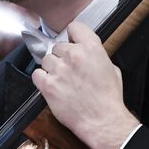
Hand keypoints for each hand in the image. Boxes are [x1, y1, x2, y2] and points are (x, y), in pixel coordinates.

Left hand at [31, 22, 137, 148]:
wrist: (102, 120)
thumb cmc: (108, 98)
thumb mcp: (111, 68)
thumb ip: (96, 56)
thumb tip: (86, 53)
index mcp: (92, 47)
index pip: (74, 27)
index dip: (72, 36)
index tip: (71, 42)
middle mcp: (73, 55)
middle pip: (57, 46)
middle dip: (62, 56)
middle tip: (69, 69)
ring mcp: (59, 70)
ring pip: (46, 59)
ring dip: (52, 68)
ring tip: (61, 80)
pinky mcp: (48, 85)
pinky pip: (37, 74)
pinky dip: (42, 79)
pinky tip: (51, 85)